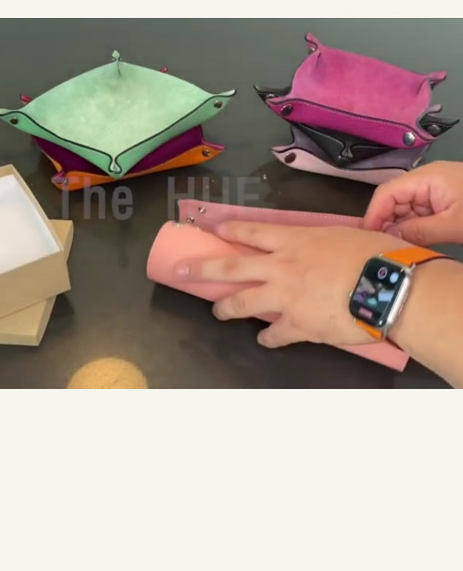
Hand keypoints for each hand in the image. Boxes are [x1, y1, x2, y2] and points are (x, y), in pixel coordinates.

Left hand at [174, 222, 406, 348]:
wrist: (388, 288)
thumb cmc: (374, 254)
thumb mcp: (344, 235)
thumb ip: (322, 242)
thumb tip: (321, 248)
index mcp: (294, 240)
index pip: (251, 233)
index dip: (229, 230)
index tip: (212, 230)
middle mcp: (282, 267)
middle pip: (231, 267)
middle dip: (202, 268)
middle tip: (181, 270)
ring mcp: (285, 297)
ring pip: (242, 303)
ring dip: (226, 308)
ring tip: (218, 312)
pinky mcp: (297, 325)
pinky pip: (275, 334)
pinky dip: (269, 338)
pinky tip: (266, 340)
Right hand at [363, 160, 462, 245]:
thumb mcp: (454, 225)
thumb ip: (420, 231)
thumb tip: (388, 239)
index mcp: (425, 178)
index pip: (386, 193)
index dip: (373, 215)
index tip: (365, 238)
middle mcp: (424, 180)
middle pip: (392, 201)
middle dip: (385, 223)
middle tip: (380, 248)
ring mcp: (432, 190)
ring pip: (404, 210)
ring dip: (398, 228)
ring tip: (393, 249)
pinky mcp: (440, 201)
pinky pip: (417, 214)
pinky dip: (411, 228)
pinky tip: (409, 243)